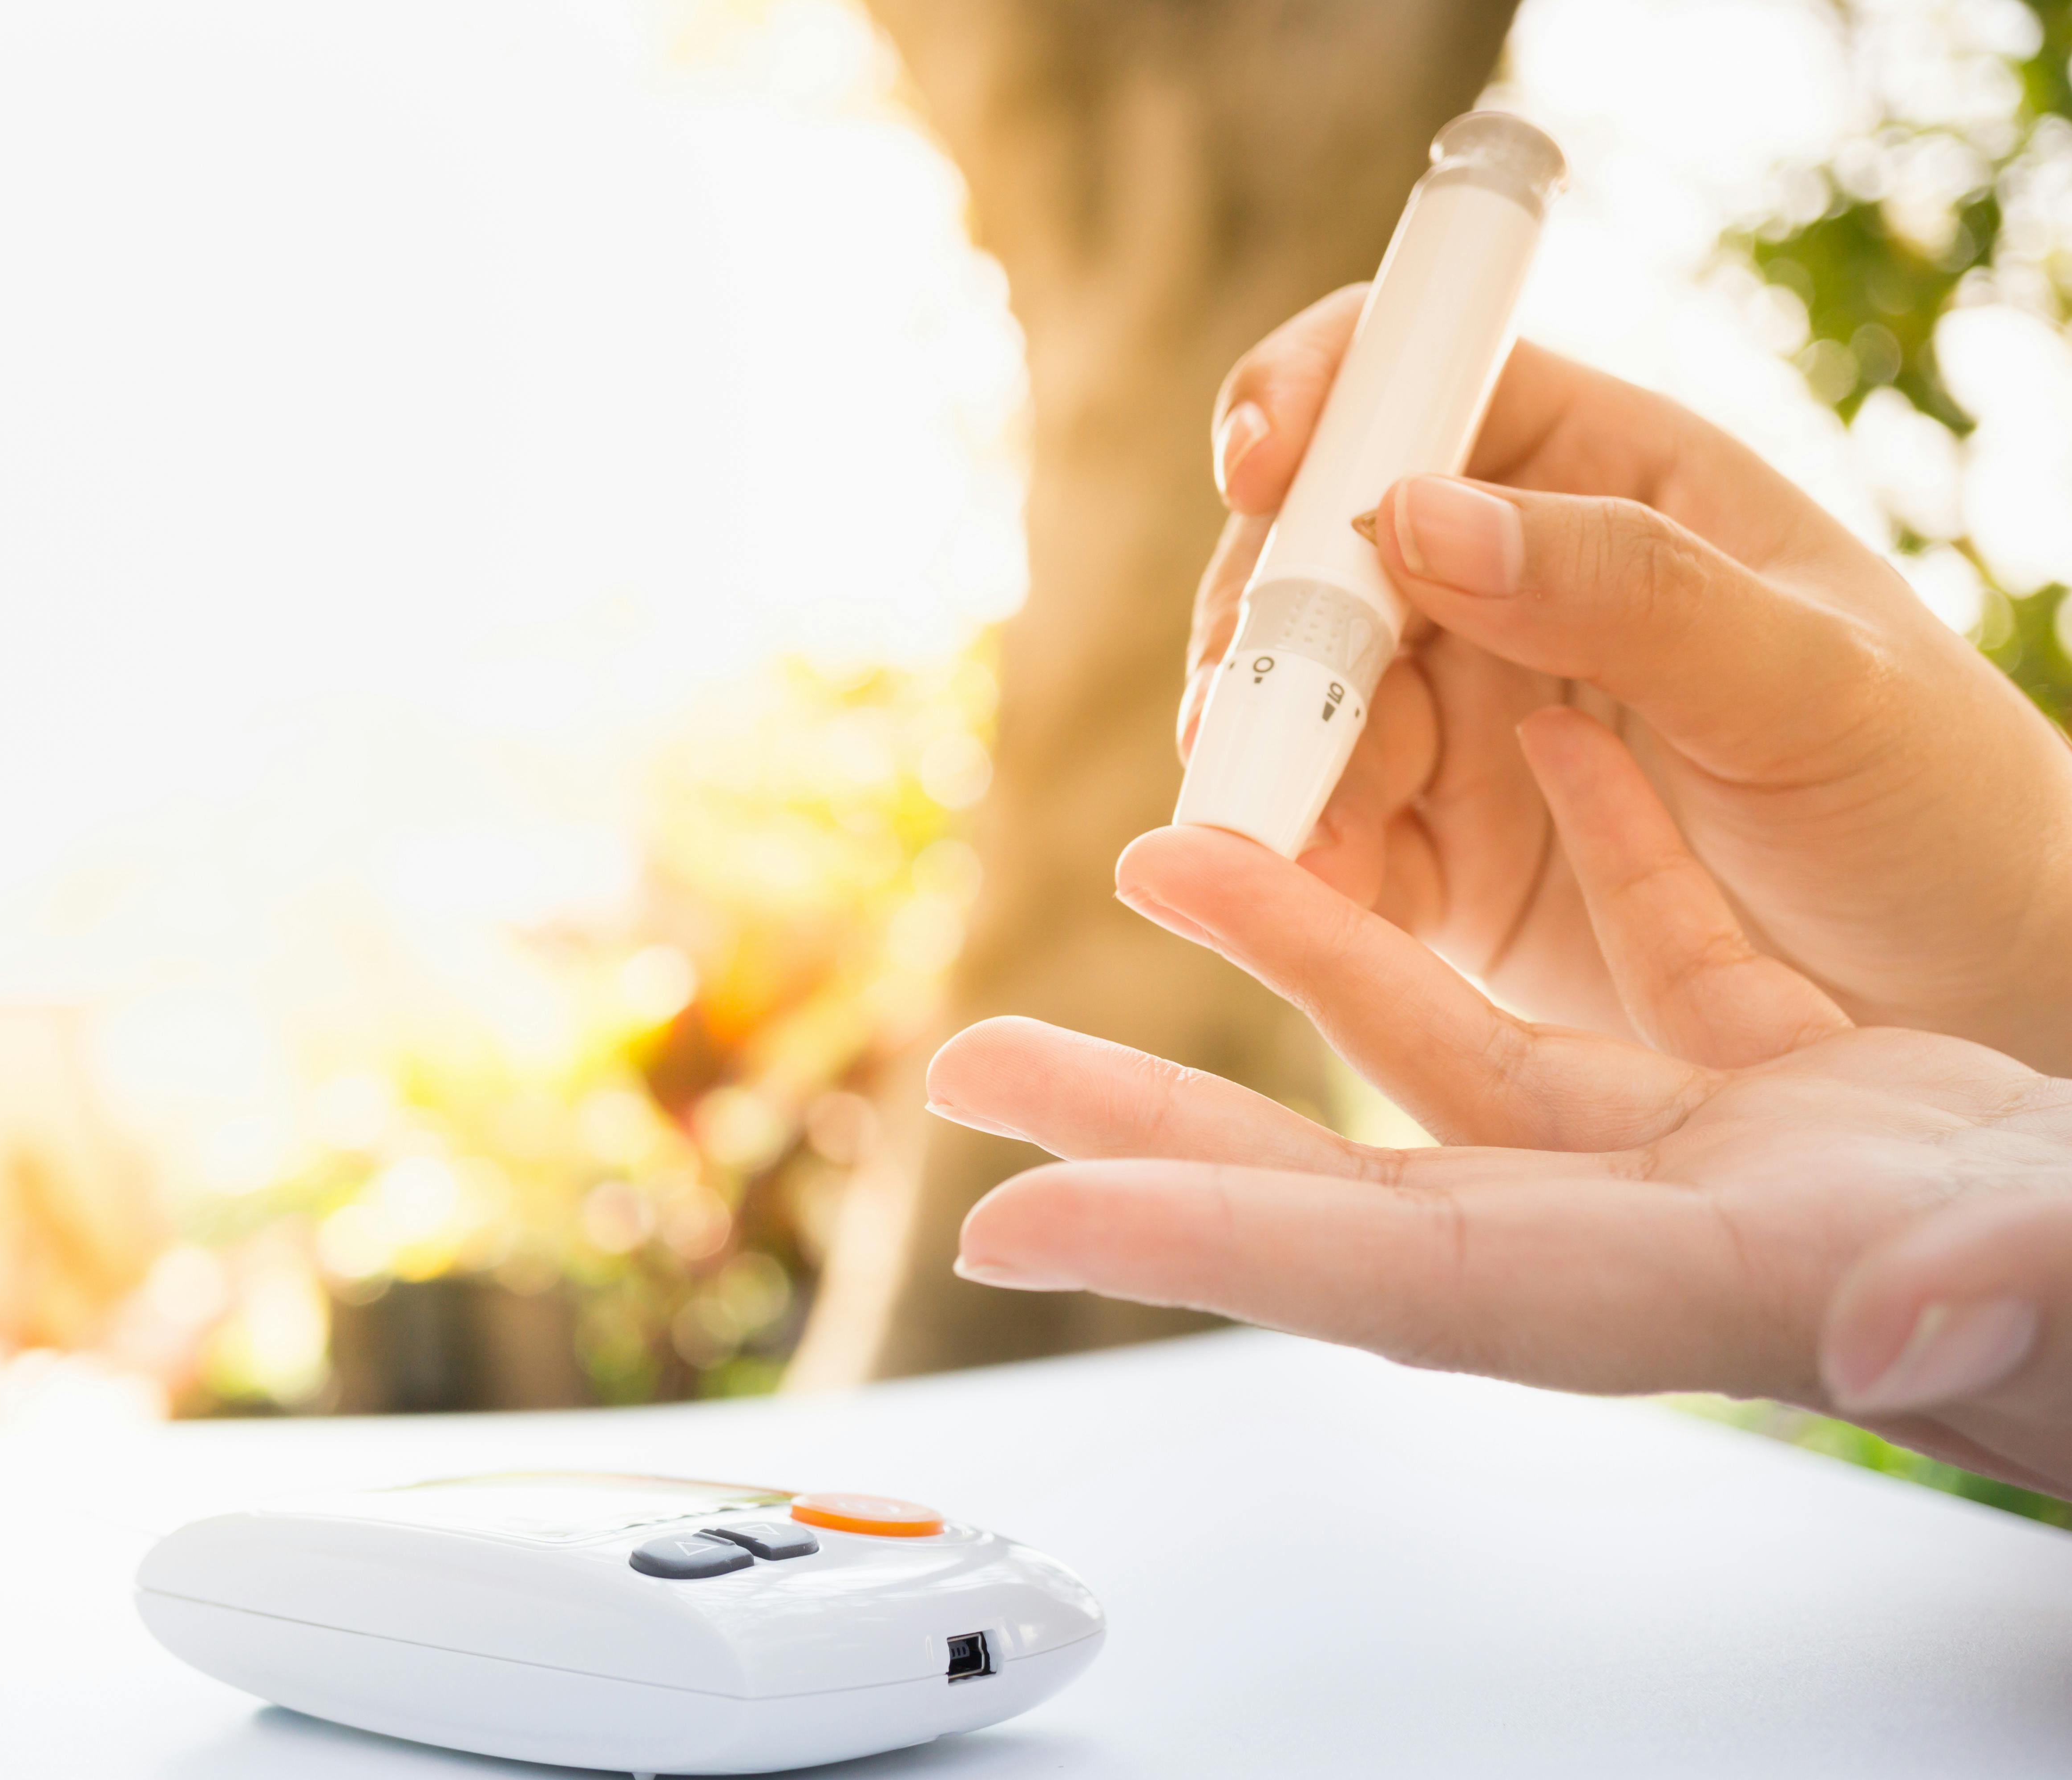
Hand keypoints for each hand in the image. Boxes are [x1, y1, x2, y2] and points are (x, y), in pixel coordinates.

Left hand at [930, 712, 2071, 1495]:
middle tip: (970, 1065)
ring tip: (1169, 848)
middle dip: (1146, 1117)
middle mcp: (1618, 1225)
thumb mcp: (2051, 1276)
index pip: (1373, 1270)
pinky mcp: (1756, 1077)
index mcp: (1649, 1288)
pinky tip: (1521, 749)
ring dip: (1302, 940)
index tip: (1014, 1224)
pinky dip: (1565, 849)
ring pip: (1439, 1039)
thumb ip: (1969, 1292)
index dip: (1189, 1245)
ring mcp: (1677, 1151)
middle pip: (1330, 1166)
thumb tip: (1901, 1315)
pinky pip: (1620, 957)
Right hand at [1192, 288, 2071, 1071]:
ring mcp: (1459, 718)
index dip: (1311, 396)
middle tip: (1245, 708)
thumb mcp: (1808, 678)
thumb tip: (1407, 513)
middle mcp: (1505, 582)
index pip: (1412, 376)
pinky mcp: (1436, 852)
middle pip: (1309, 552)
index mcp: (1600, 478)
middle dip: (1262, 622)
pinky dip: (1289, 863)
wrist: (1966, 996)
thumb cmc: (1931, 799)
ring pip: (1291, 701)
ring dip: (1261, 752)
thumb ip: (1622, 587)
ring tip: (1272, 824)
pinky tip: (1299, 894)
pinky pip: (1323, 839)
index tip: (1255, 468)